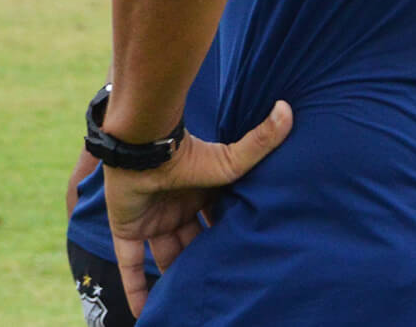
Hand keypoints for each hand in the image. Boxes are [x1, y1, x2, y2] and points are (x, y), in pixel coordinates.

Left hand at [106, 100, 292, 313]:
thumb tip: (289, 109)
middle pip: (193, 245)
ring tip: (190, 307)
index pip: (217, 224)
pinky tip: (144, 313)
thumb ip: (261, 140)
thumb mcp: (232, 159)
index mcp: (201, 196)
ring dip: (175, 280)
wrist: (141, 147)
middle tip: (221, 291)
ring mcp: (151, 219)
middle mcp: (176, 209)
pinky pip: (131, 264)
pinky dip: (136, 287)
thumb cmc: (188, 154)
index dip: (228, 240)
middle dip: (204, 263)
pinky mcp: (126, 229)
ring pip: (166, 257)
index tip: (245, 262)